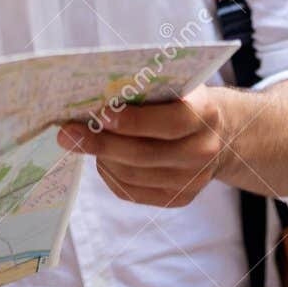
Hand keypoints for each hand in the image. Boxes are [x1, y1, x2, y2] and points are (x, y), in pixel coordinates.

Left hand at [56, 87, 226, 207]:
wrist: (218, 134)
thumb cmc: (183, 102)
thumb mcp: (175, 87)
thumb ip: (145, 90)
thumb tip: (95, 99)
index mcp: (204, 115)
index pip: (171, 122)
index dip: (134, 121)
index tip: (101, 114)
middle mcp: (203, 151)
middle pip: (144, 154)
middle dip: (101, 143)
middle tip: (68, 134)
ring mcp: (192, 180)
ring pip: (133, 174)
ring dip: (103, 158)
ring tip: (83, 143)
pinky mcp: (178, 198)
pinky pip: (133, 192)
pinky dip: (110, 174)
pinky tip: (102, 160)